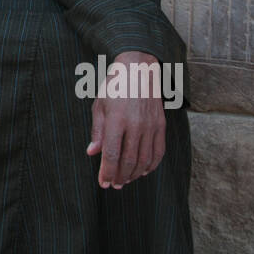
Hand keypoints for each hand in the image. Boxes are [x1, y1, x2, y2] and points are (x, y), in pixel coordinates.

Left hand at [87, 52, 165, 188]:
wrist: (139, 69)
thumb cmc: (115, 87)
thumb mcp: (100, 105)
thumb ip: (97, 131)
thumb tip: (92, 153)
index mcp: (117, 118)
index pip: (111, 153)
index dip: (107, 171)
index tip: (103, 183)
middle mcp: (136, 123)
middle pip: (128, 160)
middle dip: (120, 176)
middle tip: (113, 185)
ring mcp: (151, 125)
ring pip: (144, 159)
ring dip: (134, 173)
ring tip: (125, 180)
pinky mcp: (161, 125)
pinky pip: (158, 151)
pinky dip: (151, 165)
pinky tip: (142, 171)